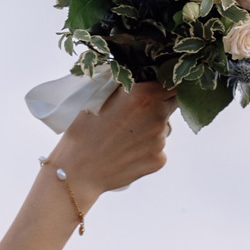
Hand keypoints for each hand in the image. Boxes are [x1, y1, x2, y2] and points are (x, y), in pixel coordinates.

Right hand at [50, 81, 175, 202]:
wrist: (76, 173)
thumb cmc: (81, 133)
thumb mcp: (97, 98)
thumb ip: (123, 85)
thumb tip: (137, 75)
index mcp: (144, 94)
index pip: (173, 81)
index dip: (165, 82)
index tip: (155, 86)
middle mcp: (157, 115)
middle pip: (172, 102)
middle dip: (160, 103)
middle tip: (136, 112)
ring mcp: (160, 139)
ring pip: (165, 127)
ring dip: (152, 128)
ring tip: (125, 136)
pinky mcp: (158, 159)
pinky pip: (158, 149)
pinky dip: (146, 149)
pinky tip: (126, 152)